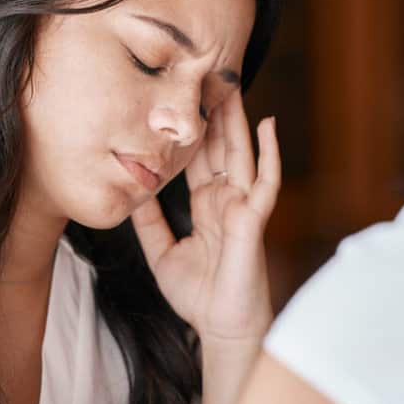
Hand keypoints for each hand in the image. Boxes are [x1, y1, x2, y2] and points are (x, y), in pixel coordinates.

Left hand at [132, 90, 279, 350]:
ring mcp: (242, 206)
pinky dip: (270, 152)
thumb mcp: (161, 251)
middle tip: (207, 75)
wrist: (220, 328)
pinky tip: (269, 125)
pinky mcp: (254, 219)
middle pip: (219, 146)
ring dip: (238, 119)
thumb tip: (133, 188)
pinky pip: (265, 181)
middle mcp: (226, 199)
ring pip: (240, 153)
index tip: (181, 99)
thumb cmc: (198, 294)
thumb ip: (149, 220)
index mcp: (206, 204)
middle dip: (214, 113)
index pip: (199, 158)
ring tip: (233, 85)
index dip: (192, 130)